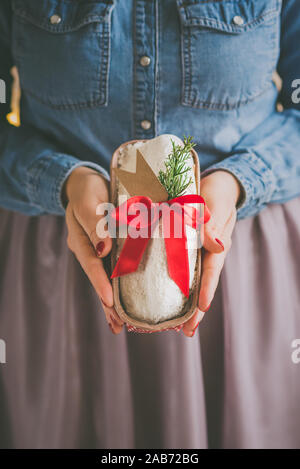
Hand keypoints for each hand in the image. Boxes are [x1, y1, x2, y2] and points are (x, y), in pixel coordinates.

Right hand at [64, 166, 123, 333]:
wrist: (88, 183)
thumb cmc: (87, 189)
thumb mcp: (88, 200)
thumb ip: (94, 222)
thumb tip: (103, 249)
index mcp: (81, 240)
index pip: (91, 264)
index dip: (100, 283)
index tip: (109, 301)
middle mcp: (90, 250)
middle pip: (99, 279)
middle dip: (107, 303)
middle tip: (118, 325)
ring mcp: (100, 251)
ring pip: (109, 279)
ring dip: (115, 301)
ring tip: (122, 324)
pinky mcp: (113, 248)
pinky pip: (118, 269)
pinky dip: (123, 286)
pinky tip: (131, 302)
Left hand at [182, 170, 240, 336]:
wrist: (212, 185)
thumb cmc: (216, 193)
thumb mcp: (217, 204)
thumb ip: (214, 224)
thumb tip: (218, 247)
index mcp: (216, 244)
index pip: (211, 270)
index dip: (207, 289)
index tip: (202, 308)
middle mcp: (204, 253)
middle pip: (200, 284)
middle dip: (194, 310)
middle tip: (187, 332)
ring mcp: (194, 252)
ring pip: (188, 281)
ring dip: (182, 304)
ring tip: (175, 328)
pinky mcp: (181, 247)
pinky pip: (176, 268)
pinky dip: (170, 285)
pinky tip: (159, 298)